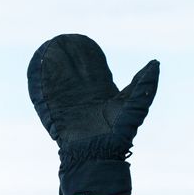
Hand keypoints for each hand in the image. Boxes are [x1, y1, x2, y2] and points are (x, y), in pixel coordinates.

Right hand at [27, 34, 159, 194]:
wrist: (98, 155)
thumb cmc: (119, 134)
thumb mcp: (134, 105)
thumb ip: (143, 85)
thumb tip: (156, 63)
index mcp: (102, 96)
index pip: (93, 71)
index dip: (88, 57)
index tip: (82, 41)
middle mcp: (84, 99)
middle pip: (73, 72)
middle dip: (68, 57)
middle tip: (62, 40)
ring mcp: (68, 106)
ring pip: (58, 80)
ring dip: (52, 64)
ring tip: (47, 46)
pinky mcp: (55, 113)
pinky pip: (45, 93)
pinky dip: (40, 79)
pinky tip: (37, 65)